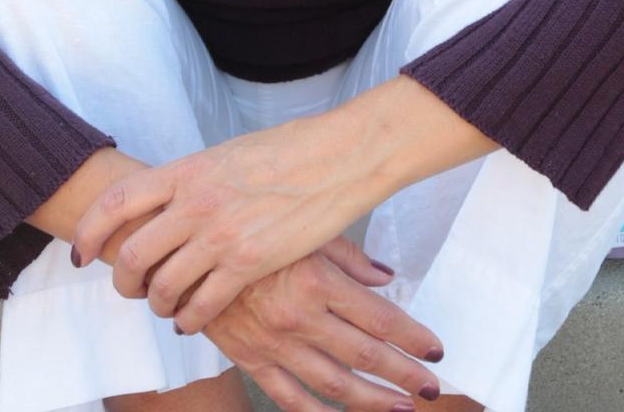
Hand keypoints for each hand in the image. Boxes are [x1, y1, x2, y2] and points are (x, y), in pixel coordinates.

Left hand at [70, 114, 390, 331]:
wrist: (339, 156)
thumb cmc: (291, 149)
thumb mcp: (229, 153)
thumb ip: (195, 179)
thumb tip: (172, 200)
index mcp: (188, 170)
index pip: (117, 202)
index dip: (89, 231)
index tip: (81, 251)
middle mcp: (196, 203)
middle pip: (131, 254)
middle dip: (121, 281)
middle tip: (130, 288)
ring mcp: (221, 235)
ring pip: (162, 287)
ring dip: (158, 304)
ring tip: (166, 306)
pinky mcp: (249, 263)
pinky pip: (201, 306)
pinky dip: (189, 320)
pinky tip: (194, 319)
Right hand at [198, 234, 445, 411]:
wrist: (187, 249)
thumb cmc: (251, 230)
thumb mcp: (305, 230)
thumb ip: (349, 257)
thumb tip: (387, 277)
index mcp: (317, 281)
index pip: (379, 318)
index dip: (412, 337)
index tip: (436, 350)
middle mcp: (300, 318)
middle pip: (365, 356)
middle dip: (403, 375)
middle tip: (432, 388)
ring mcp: (274, 345)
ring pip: (334, 385)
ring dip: (372, 401)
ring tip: (402, 409)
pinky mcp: (251, 360)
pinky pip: (289, 398)